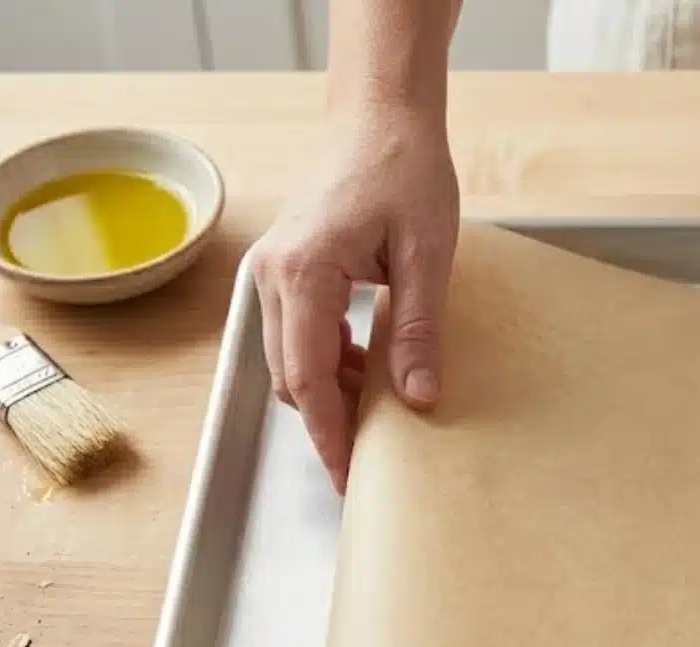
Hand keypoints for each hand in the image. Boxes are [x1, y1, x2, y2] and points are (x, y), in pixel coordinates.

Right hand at [249, 106, 458, 491]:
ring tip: (377, 416)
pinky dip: (327, 362)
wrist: (379, 117)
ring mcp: (272, 272)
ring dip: (328, 392)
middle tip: (369, 463)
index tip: (348, 478)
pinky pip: (296, 335)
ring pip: (289, 360)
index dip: (329, 435)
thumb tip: (419, 399)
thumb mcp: (427, 255)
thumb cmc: (404, 170)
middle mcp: (273, 276)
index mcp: (304, 272)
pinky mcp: (285, 269)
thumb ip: (418, 330)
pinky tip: (367, 368)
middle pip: (290, 377)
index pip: (307, 377)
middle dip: (327, 424)